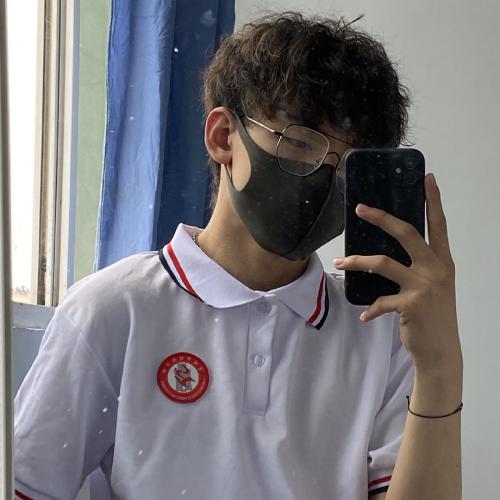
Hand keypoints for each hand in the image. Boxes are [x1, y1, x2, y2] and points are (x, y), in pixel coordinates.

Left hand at [334, 173, 461, 371]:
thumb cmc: (435, 315)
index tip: (428, 178)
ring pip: (382, 263)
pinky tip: (364, 314)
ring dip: (356, 261)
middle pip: (406, 233)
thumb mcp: (435, 286)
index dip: (434, 201)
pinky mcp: (409, 305)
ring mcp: (423, 286)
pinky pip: (380, 301)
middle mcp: (435, 269)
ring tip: (340, 262)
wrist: (441, 350)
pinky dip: (370, 308)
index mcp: (442, 262)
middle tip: (359, 208)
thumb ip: (420, 267)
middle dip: (380, 218)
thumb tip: (390, 252)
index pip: (438, 225)